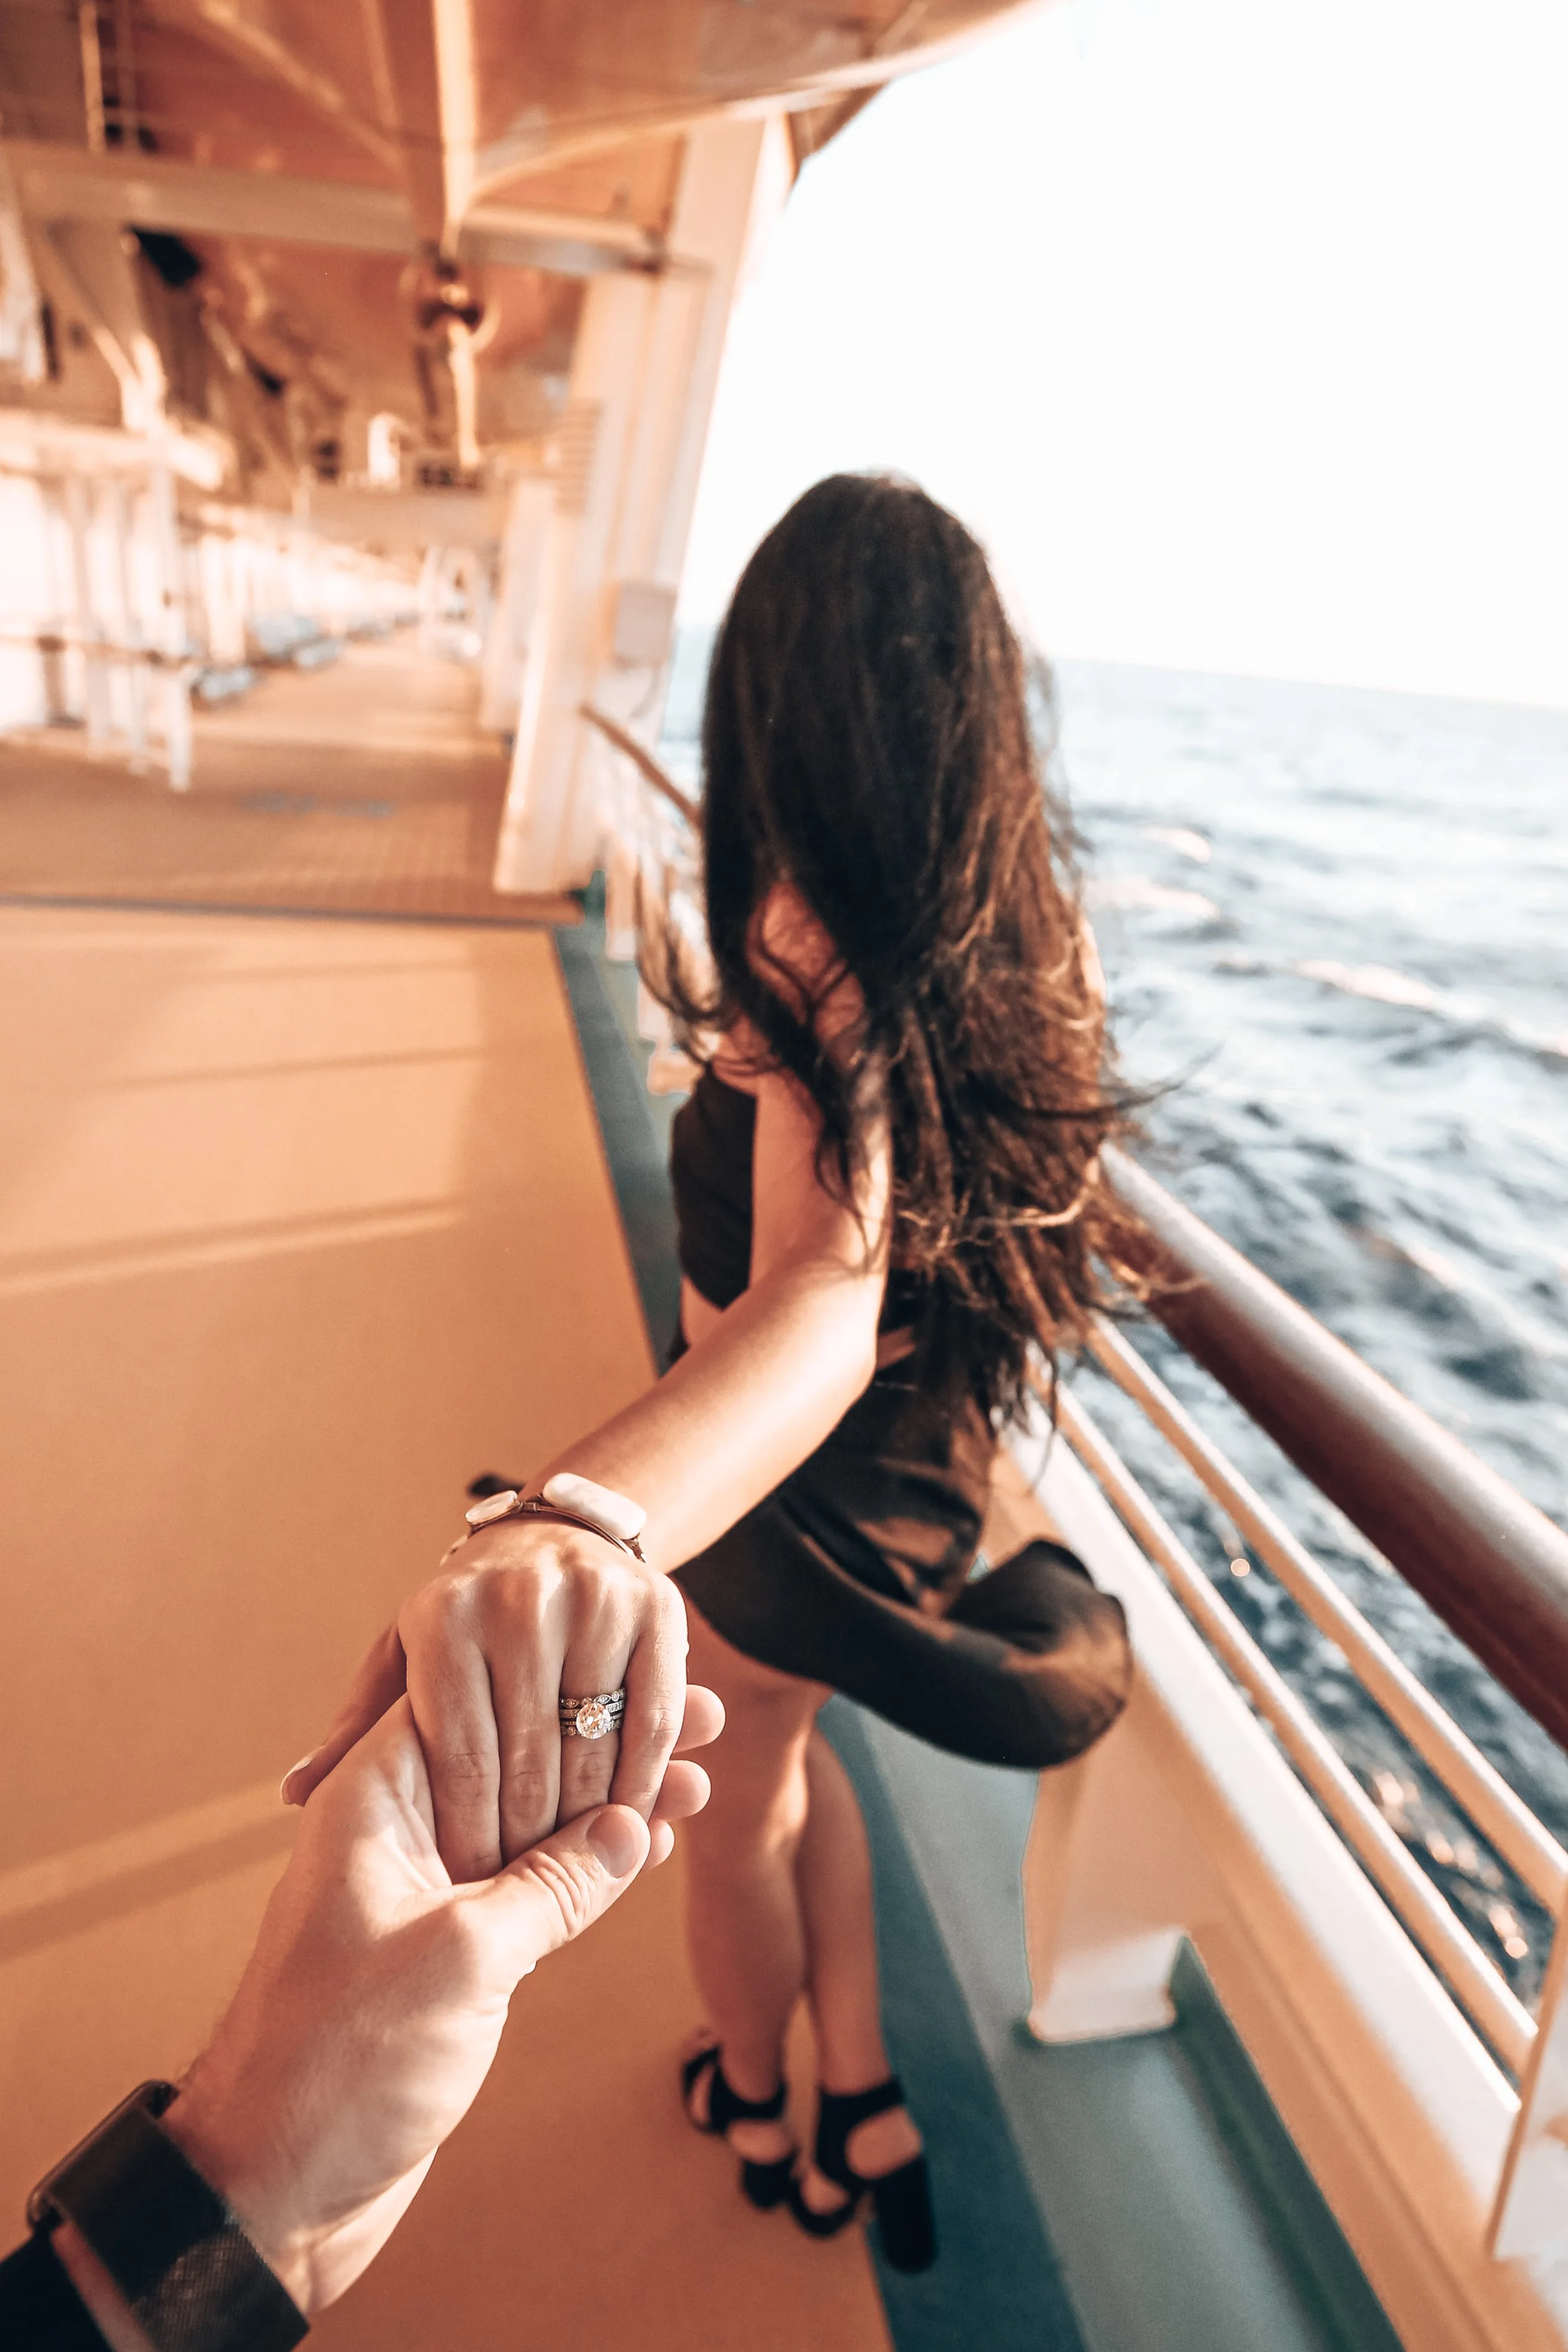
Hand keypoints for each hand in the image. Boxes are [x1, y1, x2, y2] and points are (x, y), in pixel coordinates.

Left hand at [164, 1688, 718, 2315]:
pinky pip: (535, 1887)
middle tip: (703, 1715)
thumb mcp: (459, 1961)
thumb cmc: (335, 2065)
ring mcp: (430, 1893)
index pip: (476, 1697)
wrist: (271, 2192)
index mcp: (377, 1801)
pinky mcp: (456, 1953)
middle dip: (608, 1737)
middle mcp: (403, 1832)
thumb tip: (633, 1826)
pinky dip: (593, 1868)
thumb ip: (550, 1887)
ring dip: (614, 1803)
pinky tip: (655, 1843)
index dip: (563, 1681)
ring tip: (701, 1773)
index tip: (643, 1669)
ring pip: (537, 1823)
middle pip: (521, 1754)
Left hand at [284, 1520, 690, 1881]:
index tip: (466, 1887)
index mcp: (443, 1617)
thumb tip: (292, 1794)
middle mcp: (519, 1598)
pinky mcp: (655, 1607)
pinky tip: (631, 1826)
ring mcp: (593, 1598)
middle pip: (529, 1756)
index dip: (467, 1835)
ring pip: (595, 1744)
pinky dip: (645, 1781)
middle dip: (525, 1841)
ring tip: (570, 1869)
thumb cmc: (464, 1623)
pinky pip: (652, 1719)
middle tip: (521, 1891)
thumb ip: (356, 1731)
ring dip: (589, 1821)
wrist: (556, 1532)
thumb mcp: (401, 1663)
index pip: (459, 1757)